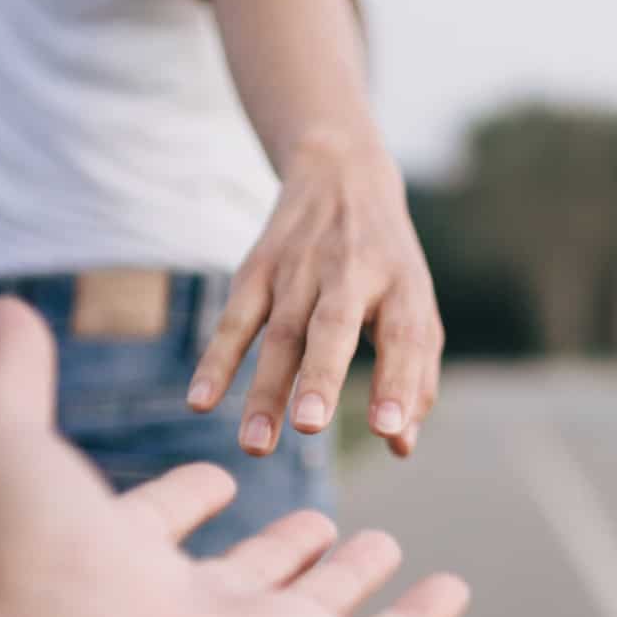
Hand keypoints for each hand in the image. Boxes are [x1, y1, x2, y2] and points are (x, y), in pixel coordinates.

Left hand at [0, 297, 468, 616]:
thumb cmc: (35, 563)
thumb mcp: (2, 439)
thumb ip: (14, 374)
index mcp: (118, 563)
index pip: (158, 524)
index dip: (183, 498)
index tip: (217, 473)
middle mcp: (187, 609)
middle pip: (248, 573)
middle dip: (282, 547)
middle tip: (318, 521)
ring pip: (318, 606)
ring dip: (351, 576)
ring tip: (383, 545)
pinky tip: (454, 590)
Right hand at [187, 131, 443, 459]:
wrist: (341, 170)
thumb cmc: (387, 264)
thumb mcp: (414, 306)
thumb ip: (415, 377)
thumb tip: (401, 446)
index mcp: (402, 285)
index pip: (404, 336)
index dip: (398, 383)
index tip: (389, 431)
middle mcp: (352, 273)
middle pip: (333, 327)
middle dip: (322, 376)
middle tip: (311, 424)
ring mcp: (300, 269)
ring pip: (280, 333)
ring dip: (266, 389)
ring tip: (256, 444)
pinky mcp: (257, 268)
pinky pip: (234, 318)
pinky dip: (217, 360)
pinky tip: (201, 401)